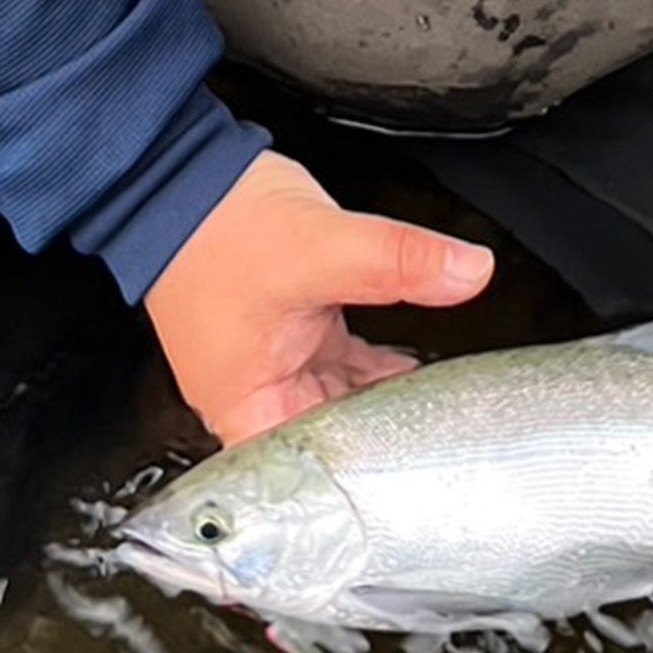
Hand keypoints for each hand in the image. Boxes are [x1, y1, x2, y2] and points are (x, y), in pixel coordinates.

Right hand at [146, 151, 493, 446]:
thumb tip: (468, 271)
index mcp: (246, 405)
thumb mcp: (322, 248)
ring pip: (344, 403)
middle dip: (385, 433)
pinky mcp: (290, 335)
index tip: (416, 463)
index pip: (313, 475)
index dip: (365, 474)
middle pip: (335, 443)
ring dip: (383, 398)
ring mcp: (273, 365)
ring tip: (436, 400)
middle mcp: (255, 396)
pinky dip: (374, 367)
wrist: (183, 177)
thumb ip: (400, 262)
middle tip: (443, 432)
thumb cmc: (217, 228)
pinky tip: (411, 364)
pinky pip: (342, 366)